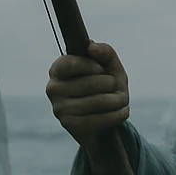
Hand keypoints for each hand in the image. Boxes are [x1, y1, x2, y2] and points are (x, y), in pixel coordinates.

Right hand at [46, 42, 128, 159]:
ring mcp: (60, 109)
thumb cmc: (103, 87)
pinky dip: (119, 114)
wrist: (101, 123)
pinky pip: (102, 118)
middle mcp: (53, 89)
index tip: (101, 69)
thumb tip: (92, 48)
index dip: (90, 65)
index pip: (71, 63)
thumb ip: (104, 51)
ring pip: (100, 101)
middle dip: (112, 83)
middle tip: (115, 86)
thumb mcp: (108, 67)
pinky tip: (121, 112)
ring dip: (119, 99)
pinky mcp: (71, 126)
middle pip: (91, 83)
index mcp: (57, 70)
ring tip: (121, 99)